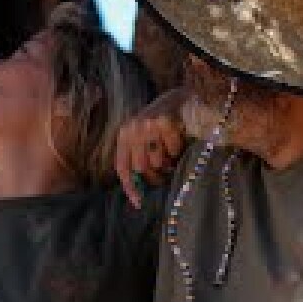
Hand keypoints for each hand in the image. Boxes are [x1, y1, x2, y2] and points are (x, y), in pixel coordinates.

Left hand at [116, 88, 189, 207]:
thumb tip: (138, 196)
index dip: (130, 187)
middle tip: (165, 168)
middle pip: (141, 168)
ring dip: (167, 161)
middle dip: (155, 174)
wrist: (179, 98)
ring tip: (170, 150)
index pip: (122, 167)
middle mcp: (132, 129)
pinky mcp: (164, 122)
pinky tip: (178, 137)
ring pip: (158, 162)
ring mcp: (147, 125)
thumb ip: (139, 160)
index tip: (138, 203)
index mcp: (124, 135)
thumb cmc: (161, 125)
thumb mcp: (144, 141)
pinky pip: (173, 151)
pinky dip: (178, 149)